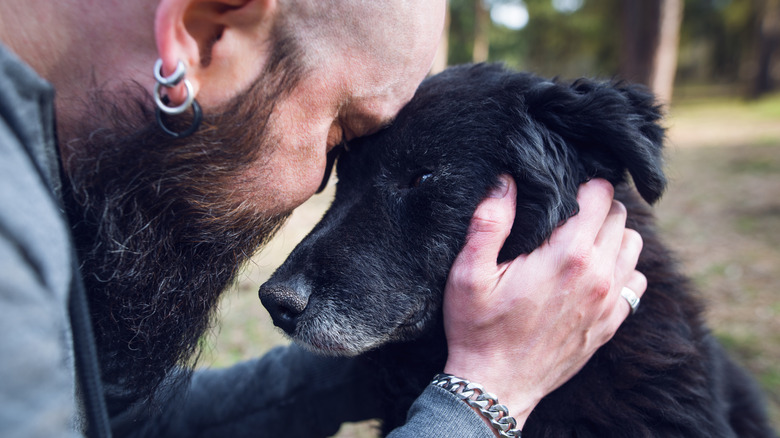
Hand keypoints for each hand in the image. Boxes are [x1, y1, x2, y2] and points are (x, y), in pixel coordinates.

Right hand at [442, 176, 645, 429]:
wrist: (496, 385)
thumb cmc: (479, 328)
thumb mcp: (469, 273)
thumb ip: (489, 222)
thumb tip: (506, 180)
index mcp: (568, 256)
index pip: (600, 196)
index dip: (583, 185)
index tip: (562, 190)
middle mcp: (599, 275)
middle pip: (620, 217)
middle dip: (597, 208)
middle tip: (566, 214)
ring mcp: (609, 302)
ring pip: (633, 246)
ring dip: (612, 236)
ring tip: (581, 240)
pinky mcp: (611, 324)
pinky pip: (636, 282)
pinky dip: (621, 270)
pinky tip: (593, 274)